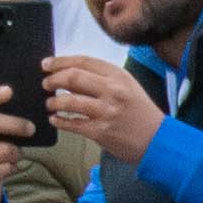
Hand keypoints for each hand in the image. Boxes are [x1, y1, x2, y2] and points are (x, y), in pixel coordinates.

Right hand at [0, 84, 39, 202]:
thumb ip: (7, 120)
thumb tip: (33, 112)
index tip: (10, 91)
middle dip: (14, 124)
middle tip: (31, 129)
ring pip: (1, 150)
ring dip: (16, 153)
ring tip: (16, 155)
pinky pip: (2, 169)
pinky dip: (11, 168)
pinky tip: (9, 168)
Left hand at [41, 48, 160, 172]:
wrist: (157, 140)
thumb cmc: (139, 111)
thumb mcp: (127, 86)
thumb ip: (102, 78)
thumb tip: (68, 73)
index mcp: (118, 75)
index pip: (83, 61)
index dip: (60, 61)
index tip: (46, 65)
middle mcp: (112, 91)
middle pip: (73, 78)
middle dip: (53, 80)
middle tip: (46, 84)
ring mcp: (106, 112)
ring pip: (69, 101)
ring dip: (53, 102)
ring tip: (50, 104)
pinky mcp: (101, 132)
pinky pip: (72, 124)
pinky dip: (59, 121)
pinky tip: (55, 119)